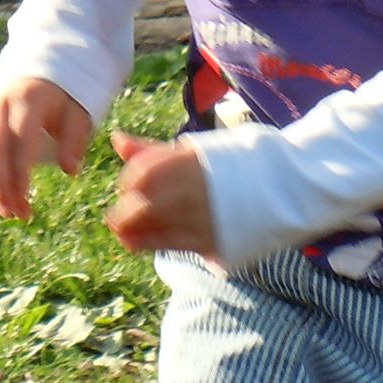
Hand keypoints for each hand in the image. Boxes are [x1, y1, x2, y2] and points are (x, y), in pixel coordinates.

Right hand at [0, 71, 91, 220]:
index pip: (18, 144)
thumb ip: (75, 139)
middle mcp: (1, 106)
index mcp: (27, 101)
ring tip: (9, 212)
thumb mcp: (79, 110)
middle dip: (1, 188)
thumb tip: (71, 171)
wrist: (43, 62)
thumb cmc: (66, 93)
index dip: (18, 177)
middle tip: (16, 214)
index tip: (26, 203)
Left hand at [105, 131, 218, 257]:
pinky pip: (170, 243)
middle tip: (114, 216)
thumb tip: (116, 138)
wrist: (267, 188)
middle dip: (125, 212)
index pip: (147, 170)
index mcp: (191, 160)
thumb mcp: (187, 153)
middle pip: (147, 202)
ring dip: (131, 231)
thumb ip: (150, 151)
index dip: (128, 181)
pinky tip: (134, 243)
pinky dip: (146, 243)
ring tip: (121, 232)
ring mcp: (204, 214)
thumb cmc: (217, 169)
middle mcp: (197, 187)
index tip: (123, 188)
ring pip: (156, 225)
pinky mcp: (210, 238)